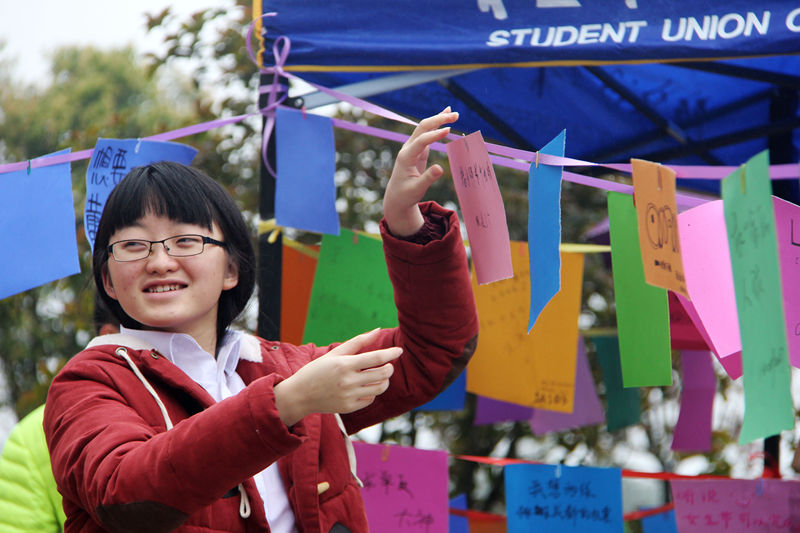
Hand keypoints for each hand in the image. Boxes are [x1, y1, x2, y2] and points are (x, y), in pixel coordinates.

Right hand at [274, 329, 401, 425]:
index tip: (399, 351)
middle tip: (387, 365)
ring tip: (380, 375)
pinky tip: (366, 387)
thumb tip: (378, 330)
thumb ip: (358, 342)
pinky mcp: (349, 407)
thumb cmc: (318, 370)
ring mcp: (349, 396)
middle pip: (382, 373)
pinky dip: (373, 392)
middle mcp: (348, 381)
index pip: (375, 358)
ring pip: (380, 387)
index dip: (390, 353)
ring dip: (385, 380)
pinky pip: (371, 399)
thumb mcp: (335, 354)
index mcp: (344, 364)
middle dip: (389, 367)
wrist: (300, 395)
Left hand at [383, 107, 458, 235]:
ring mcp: (413, 147)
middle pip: (422, 128)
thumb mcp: (417, 189)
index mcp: (406, 157)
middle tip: (455, 115)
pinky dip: (437, 125)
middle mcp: (408, 148)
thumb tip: (440, 168)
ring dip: (438, 119)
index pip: (421, 141)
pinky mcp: (418, 149)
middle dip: (438, 120)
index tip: (449, 130)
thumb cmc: (406, 195)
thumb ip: (428, 178)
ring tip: (453, 113)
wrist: (397, 196)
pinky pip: (428, 133)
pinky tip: (445, 117)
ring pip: (425, 128)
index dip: (434, 135)